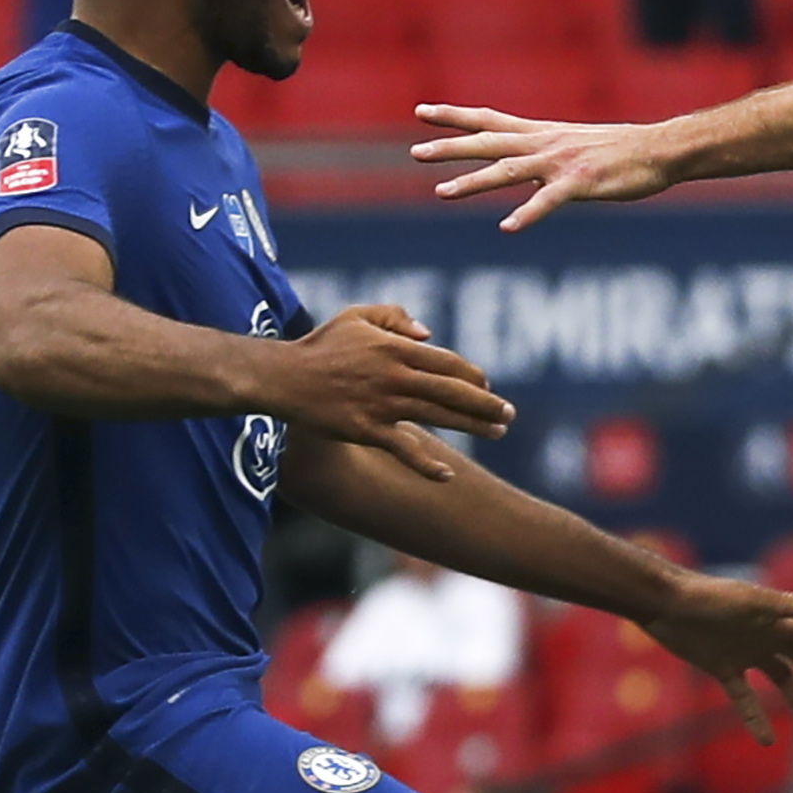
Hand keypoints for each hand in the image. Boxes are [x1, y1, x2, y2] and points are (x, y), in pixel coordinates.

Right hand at [269, 304, 511, 481]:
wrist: (283, 377)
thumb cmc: (320, 346)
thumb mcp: (356, 316)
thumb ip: (395, 316)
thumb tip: (429, 334)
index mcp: (396, 348)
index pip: (448, 363)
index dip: (473, 375)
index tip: (488, 386)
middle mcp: (395, 376)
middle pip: (453, 390)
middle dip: (487, 403)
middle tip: (509, 414)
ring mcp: (383, 404)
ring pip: (439, 416)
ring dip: (473, 425)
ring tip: (498, 432)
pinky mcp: (367, 430)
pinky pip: (404, 449)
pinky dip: (426, 465)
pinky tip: (447, 476)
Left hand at [411, 104, 680, 231]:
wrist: (659, 149)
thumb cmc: (622, 150)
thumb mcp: (575, 144)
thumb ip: (546, 152)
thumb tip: (524, 162)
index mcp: (542, 133)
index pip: (489, 119)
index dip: (454, 116)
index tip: (421, 112)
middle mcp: (544, 143)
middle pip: (488, 142)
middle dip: (449, 148)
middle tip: (415, 153)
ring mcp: (561, 163)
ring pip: (508, 170)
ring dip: (474, 182)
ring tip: (442, 192)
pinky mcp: (580, 184)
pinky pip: (548, 201)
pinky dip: (527, 213)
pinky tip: (507, 227)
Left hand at [644, 575, 792, 744]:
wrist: (663, 602)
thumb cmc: (707, 597)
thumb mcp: (749, 603)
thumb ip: (786, 605)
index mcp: (779, 622)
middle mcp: (768, 638)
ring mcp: (746, 654)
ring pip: (782, 683)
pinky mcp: (722, 667)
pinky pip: (744, 697)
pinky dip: (755, 718)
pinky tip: (766, 741)